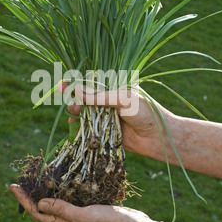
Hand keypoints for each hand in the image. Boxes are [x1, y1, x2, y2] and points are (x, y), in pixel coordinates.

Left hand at [10, 184, 160, 221]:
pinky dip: (65, 189)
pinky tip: (64, 180)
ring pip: (59, 202)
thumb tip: (39, 204)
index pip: (38, 213)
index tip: (13, 185)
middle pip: (45, 208)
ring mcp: (80, 215)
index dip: (24, 200)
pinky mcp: (91, 207)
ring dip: (47, 191)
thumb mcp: (83, 217)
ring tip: (39, 178)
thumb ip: (62, 210)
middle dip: (32, 195)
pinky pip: (73, 198)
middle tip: (23, 179)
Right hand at [59, 83, 174, 156]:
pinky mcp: (104, 132)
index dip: (75, 84)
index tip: (63, 84)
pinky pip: (87, 128)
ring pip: (83, 114)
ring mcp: (105, 117)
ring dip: (75, 114)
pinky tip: (74, 127)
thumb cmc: (145, 112)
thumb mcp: (123, 99)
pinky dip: (78, 128)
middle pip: (82, 99)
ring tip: (75, 116)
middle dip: (74, 101)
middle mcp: (106, 102)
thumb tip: (77, 90)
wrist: (159, 137)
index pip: (89, 84)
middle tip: (74, 107)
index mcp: (112, 89)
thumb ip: (100, 97)